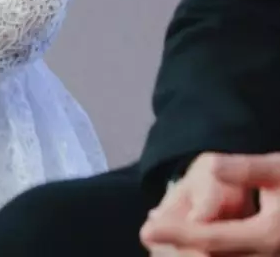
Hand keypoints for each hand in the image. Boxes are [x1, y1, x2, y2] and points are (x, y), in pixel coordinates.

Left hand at [141, 152, 279, 254]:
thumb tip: (211, 166)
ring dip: (191, 254)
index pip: (212, 237)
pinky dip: (209, 254)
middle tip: (148, 234)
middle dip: (178, 250)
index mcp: (269, 234)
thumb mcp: (279, 168)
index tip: (149, 226)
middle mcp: (270, 256)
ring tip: (162, 241)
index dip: (178, 233)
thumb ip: (246, 169)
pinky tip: (193, 243)